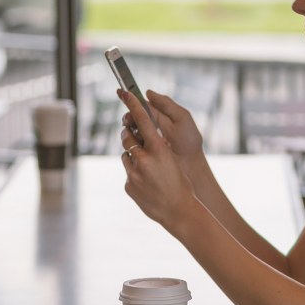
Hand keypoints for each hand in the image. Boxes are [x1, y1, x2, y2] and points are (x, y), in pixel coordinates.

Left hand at [118, 89, 199, 229]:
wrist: (179, 211)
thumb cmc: (181, 183)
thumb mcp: (171, 160)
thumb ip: (156, 148)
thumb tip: (141, 139)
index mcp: (158, 150)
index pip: (142, 120)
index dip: (132, 104)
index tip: (124, 92)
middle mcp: (143, 160)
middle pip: (127, 137)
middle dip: (128, 134)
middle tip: (131, 133)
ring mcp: (134, 174)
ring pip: (126, 156)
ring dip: (133, 157)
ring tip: (148, 168)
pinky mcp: (128, 185)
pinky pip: (128, 173)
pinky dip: (135, 174)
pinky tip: (147, 184)